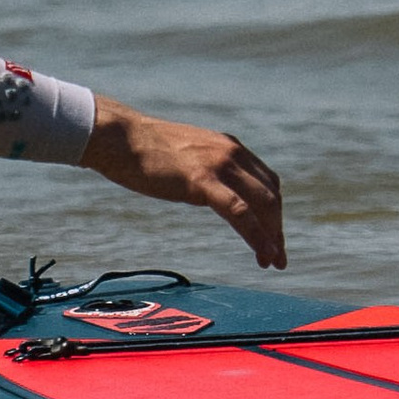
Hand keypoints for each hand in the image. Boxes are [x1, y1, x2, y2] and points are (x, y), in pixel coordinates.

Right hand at [82, 97, 286, 268]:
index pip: (266, 181)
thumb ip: (205, 170)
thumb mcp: (187, 156)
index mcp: (229, 147)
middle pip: (271, 195)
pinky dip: (257, 236)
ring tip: (272, 261)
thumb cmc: (144, 150)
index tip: (273, 236)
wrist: (120, 138)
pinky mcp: (203, 181)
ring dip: (272, 236)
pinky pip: (240, 213)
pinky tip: (262, 254)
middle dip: (277, 228)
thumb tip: (210, 191)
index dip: (274, 212)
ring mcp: (219, 165)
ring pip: (263, 205)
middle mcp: (232, 153)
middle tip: (277, 256)